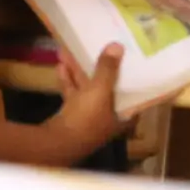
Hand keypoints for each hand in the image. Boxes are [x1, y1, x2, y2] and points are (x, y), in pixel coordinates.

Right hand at [45, 46, 126, 160]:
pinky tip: (60, 66)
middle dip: (100, 69)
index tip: (133, 63)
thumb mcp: (100, 90)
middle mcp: (107, 118)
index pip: (134, 95)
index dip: (133, 79)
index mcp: (122, 115)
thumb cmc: (86, 118)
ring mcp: (88, 118)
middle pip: (107, 89)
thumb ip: (108, 69)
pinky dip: (68, 81)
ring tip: (72, 51)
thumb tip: (118, 46)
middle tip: (99, 49)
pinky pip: (73, 95)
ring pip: (87, 90)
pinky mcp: (71, 117)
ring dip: (80, 72)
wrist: (56, 143)